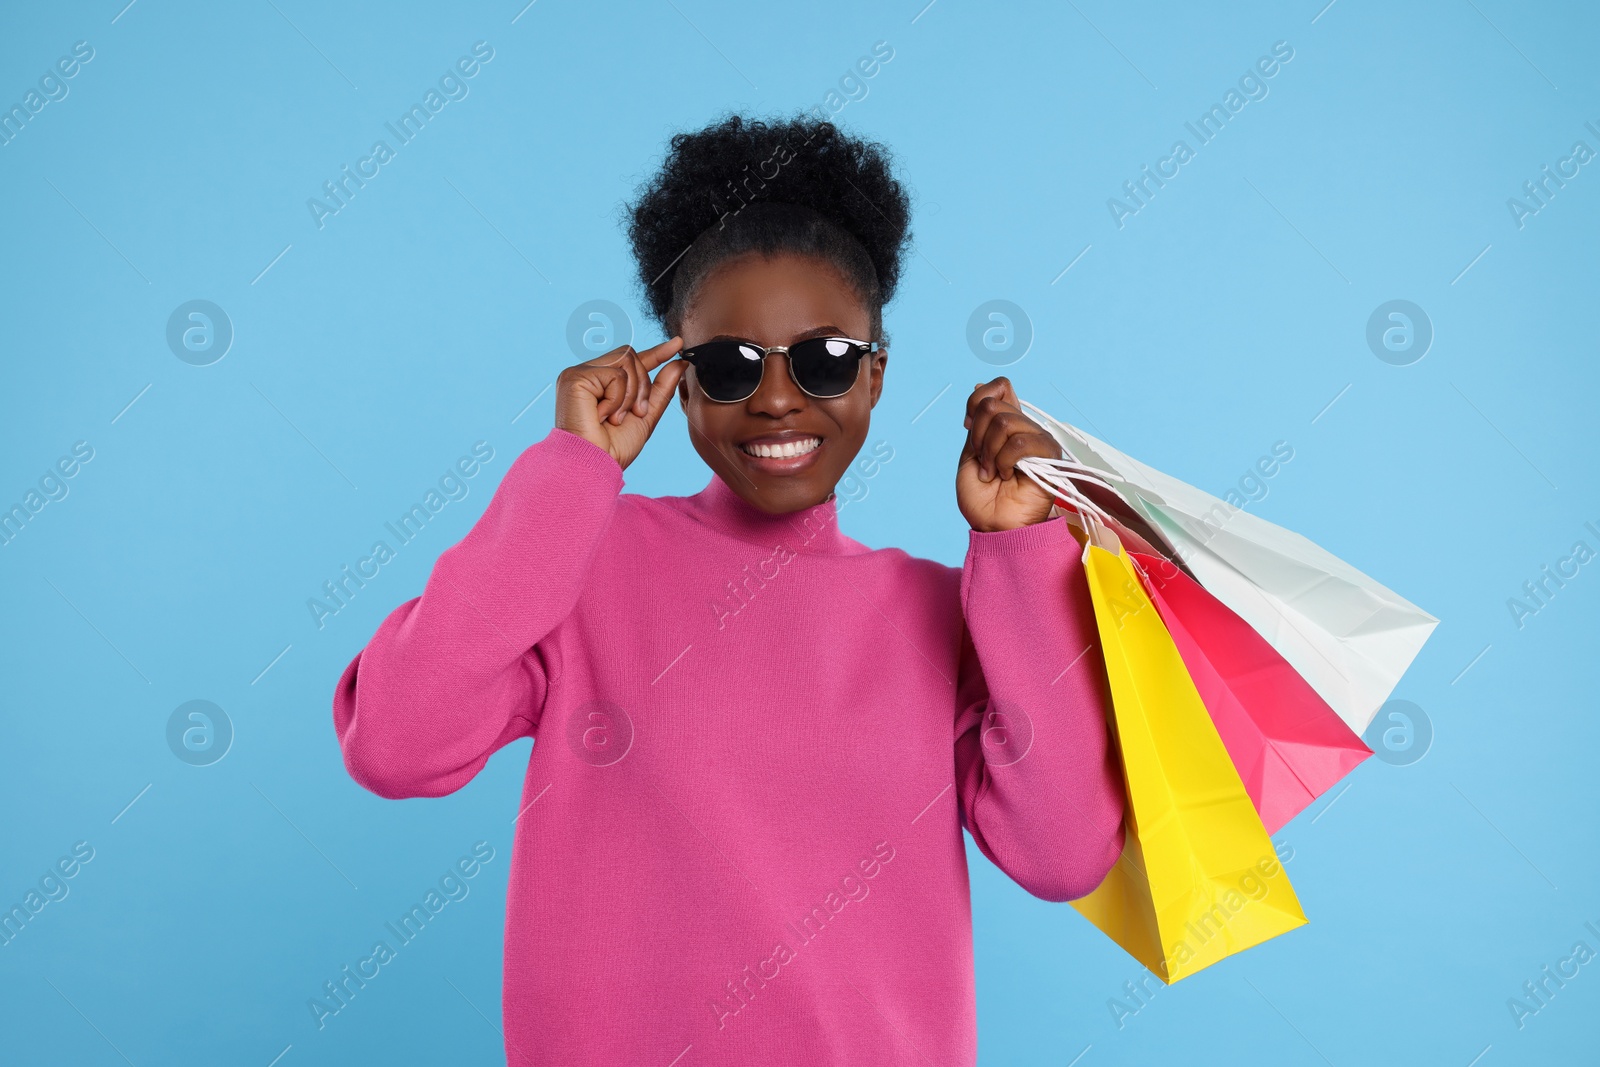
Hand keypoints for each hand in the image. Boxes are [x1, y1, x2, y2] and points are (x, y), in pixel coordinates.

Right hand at [554, 337, 685, 469]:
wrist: (594, 464)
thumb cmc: (614, 448)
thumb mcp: (646, 415)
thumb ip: (660, 388)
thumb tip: (679, 362)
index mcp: (601, 382)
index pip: (631, 360)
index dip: (656, 352)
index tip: (678, 343)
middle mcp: (588, 374)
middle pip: (630, 356)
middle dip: (642, 386)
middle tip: (636, 413)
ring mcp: (579, 373)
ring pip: (625, 361)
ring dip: (631, 394)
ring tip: (616, 419)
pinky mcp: (574, 377)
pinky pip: (614, 375)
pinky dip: (617, 399)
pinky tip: (603, 417)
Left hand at [957, 377, 1062, 531]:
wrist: (992, 526)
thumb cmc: (982, 498)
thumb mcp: (970, 454)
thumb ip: (977, 423)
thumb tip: (978, 386)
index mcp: (1007, 425)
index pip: (999, 387)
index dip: (977, 403)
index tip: (969, 429)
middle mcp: (1024, 427)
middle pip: (994, 406)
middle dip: (978, 438)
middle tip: (983, 462)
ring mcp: (1037, 440)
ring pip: (1005, 423)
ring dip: (990, 453)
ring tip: (994, 474)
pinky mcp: (1048, 455)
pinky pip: (1020, 443)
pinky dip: (1004, 461)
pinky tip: (1007, 476)